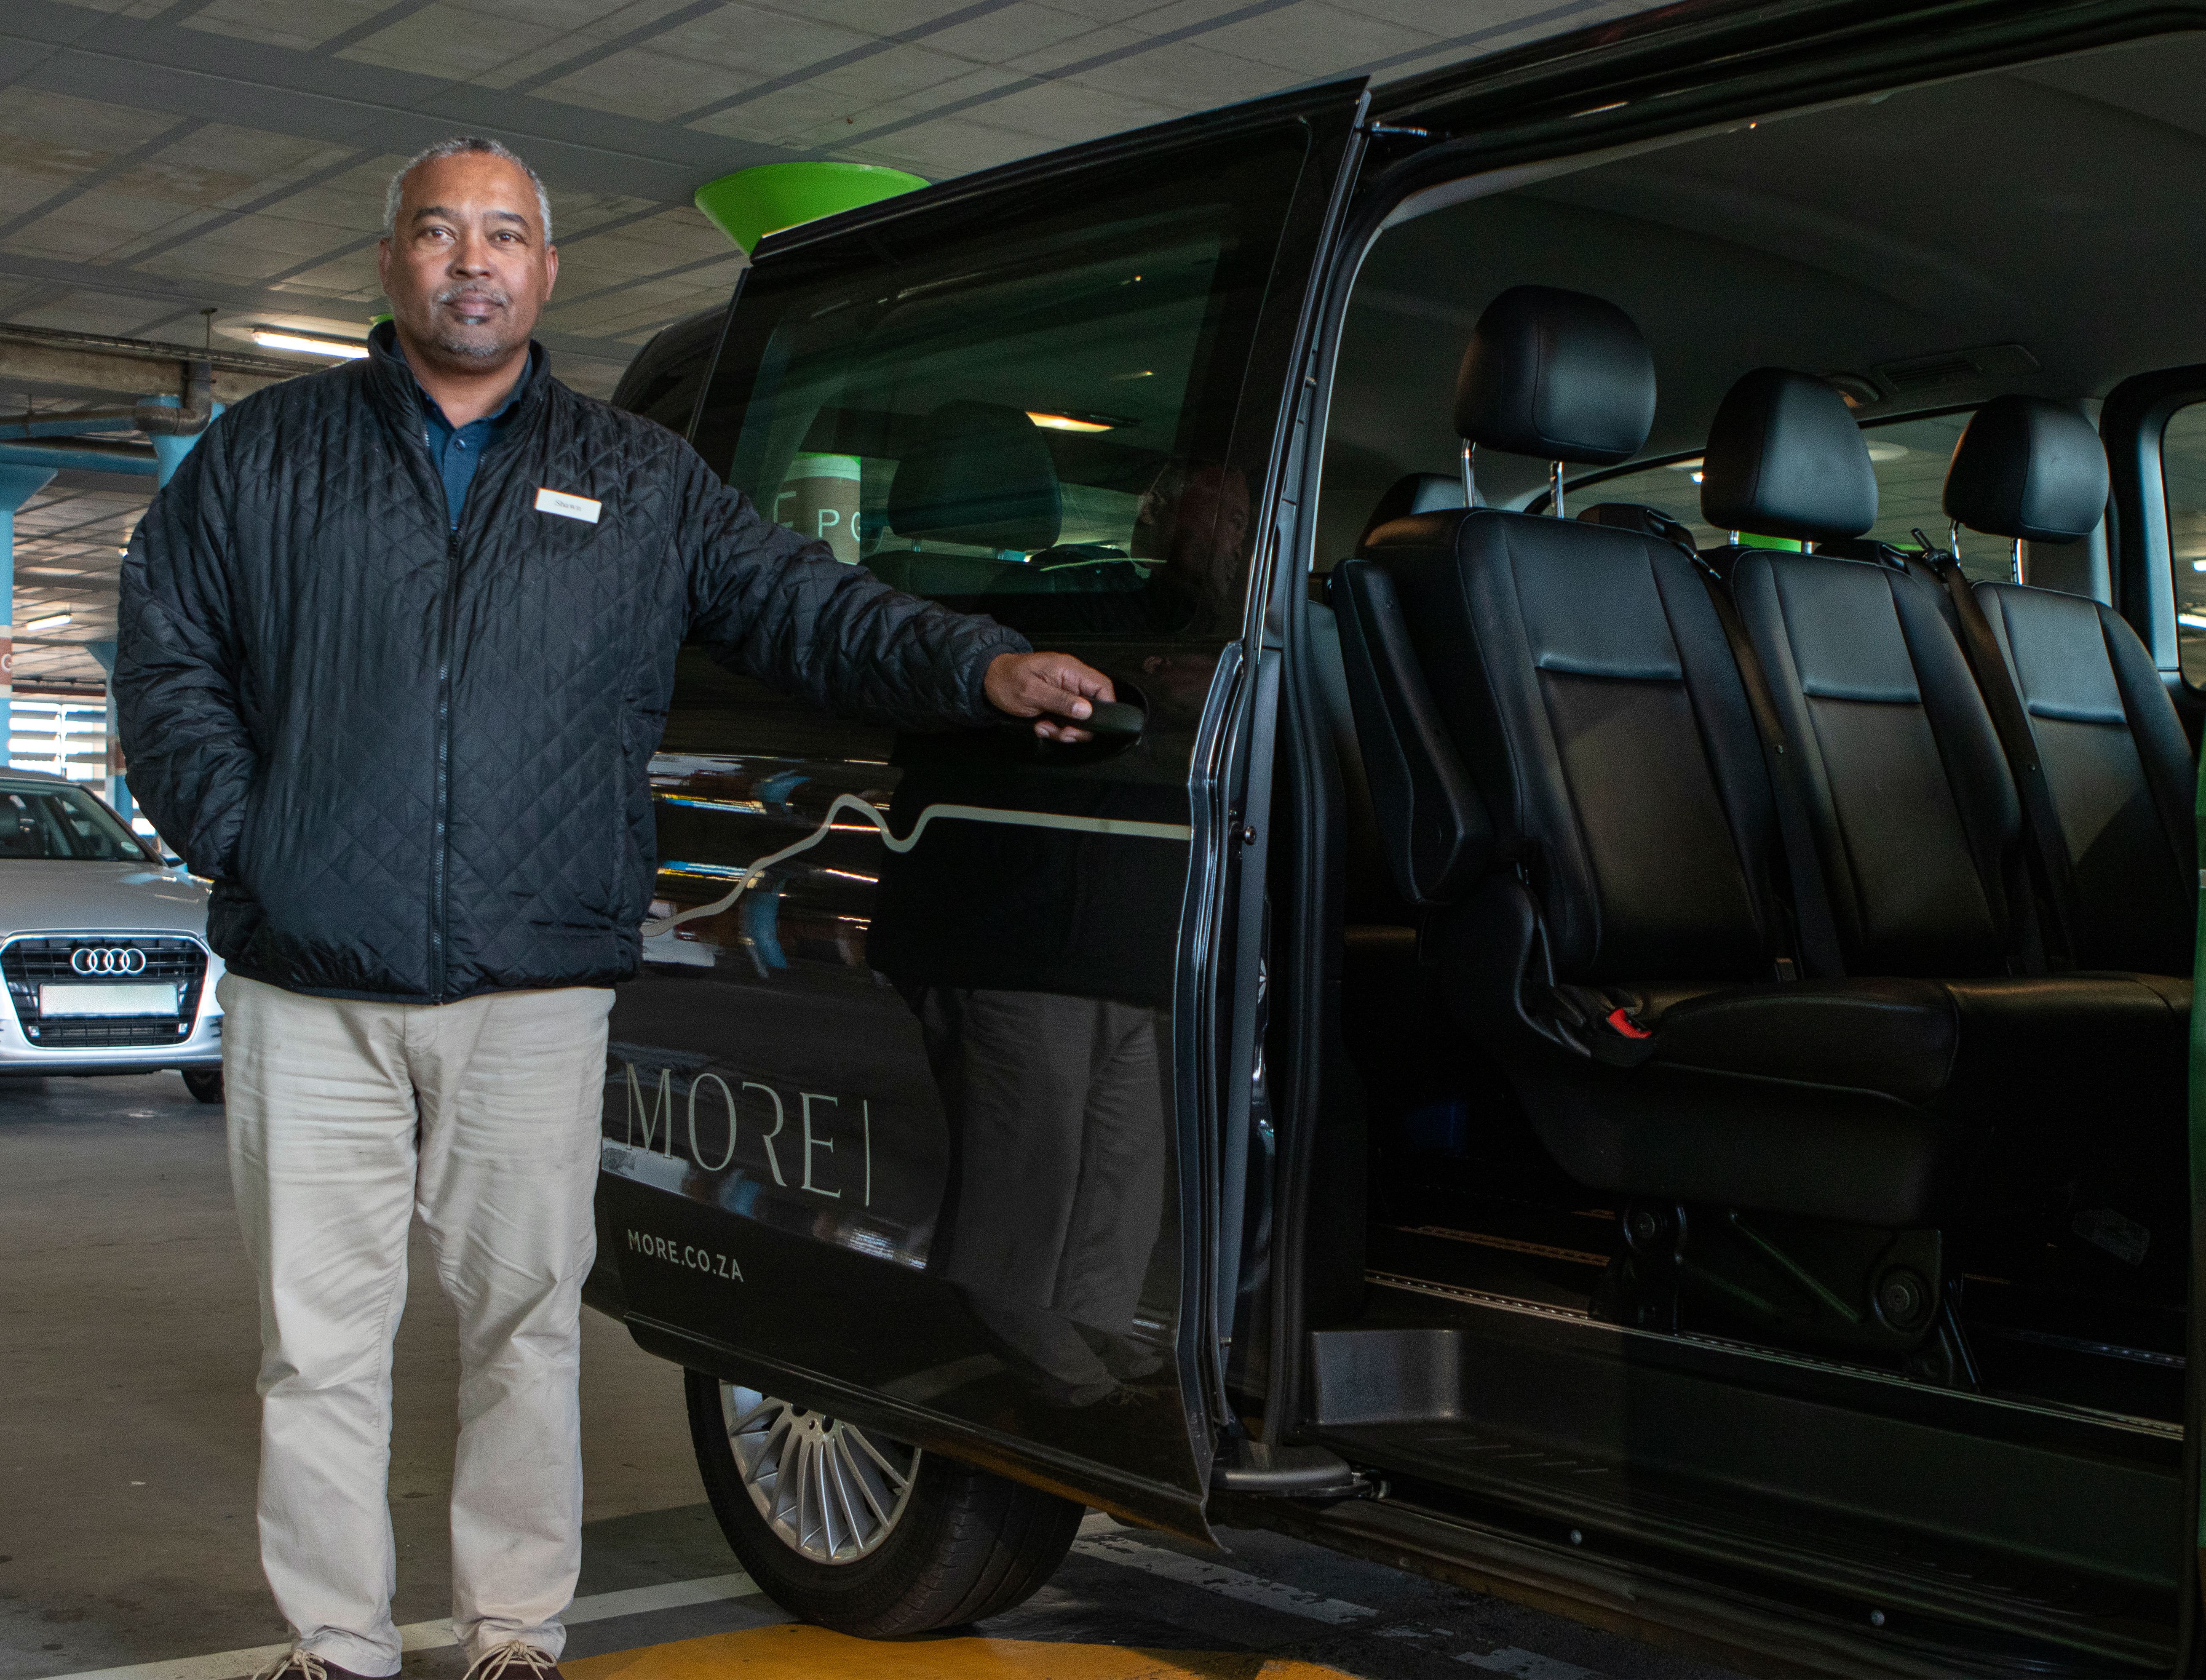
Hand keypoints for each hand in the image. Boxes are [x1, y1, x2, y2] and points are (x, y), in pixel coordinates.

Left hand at [985, 650, 1114, 740]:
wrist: (988, 680)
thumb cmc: (1006, 680)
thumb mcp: (1031, 692)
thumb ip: (1060, 700)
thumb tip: (1086, 710)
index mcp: (1069, 670)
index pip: (1103, 686)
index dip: (1105, 708)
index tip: (1089, 725)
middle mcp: (1071, 680)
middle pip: (1094, 707)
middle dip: (1078, 726)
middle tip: (1061, 732)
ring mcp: (1065, 692)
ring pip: (1080, 718)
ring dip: (1064, 730)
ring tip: (1044, 727)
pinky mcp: (1058, 702)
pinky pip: (1067, 720)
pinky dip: (1056, 728)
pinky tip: (1041, 726)